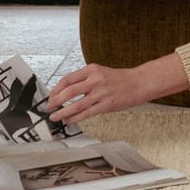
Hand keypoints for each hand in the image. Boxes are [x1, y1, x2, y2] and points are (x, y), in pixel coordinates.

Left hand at [47, 59, 179, 124]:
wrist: (139, 82)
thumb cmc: (121, 79)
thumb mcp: (101, 72)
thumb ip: (85, 80)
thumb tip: (66, 92)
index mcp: (92, 69)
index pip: (67, 79)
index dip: (56, 89)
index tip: (51, 96)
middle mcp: (95, 80)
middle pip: (68, 92)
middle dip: (55, 101)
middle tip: (49, 107)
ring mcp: (101, 93)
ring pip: (76, 105)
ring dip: (62, 112)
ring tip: (55, 116)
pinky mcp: (106, 105)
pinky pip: (86, 113)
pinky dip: (75, 118)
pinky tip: (70, 119)